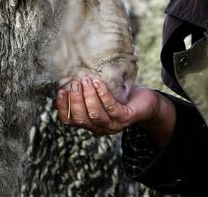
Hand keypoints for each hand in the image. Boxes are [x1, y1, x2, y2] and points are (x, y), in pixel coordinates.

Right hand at [56, 77, 173, 144]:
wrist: (147, 102)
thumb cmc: (120, 95)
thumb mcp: (99, 94)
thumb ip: (84, 93)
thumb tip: (62, 86)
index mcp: (89, 122)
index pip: (70, 121)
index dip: (62, 107)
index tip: (60, 90)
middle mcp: (99, 128)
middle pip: (81, 118)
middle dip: (75, 100)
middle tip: (75, 82)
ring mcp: (113, 125)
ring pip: (95, 114)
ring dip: (88, 96)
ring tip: (86, 80)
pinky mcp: (125, 118)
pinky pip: (111, 108)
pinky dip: (103, 95)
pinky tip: (98, 83)